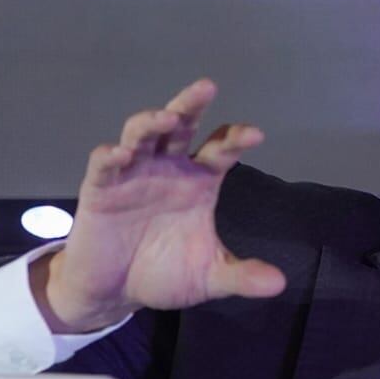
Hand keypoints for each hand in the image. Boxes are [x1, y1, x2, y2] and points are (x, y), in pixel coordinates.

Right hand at [33, 78, 285, 332]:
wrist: (115, 291)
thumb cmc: (163, 273)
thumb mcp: (208, 277)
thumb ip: (240, 277)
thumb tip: (279, 284)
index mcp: (198, 181)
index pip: (221, 150)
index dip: (235, 138)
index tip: (255, 134)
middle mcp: (168, 168)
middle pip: (180, 126)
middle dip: (191, 105)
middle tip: (207, 86)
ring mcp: (132, 173)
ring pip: (141, 135)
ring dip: (151, 122)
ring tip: (167, 117)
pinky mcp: (100, 189)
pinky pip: (104, 165)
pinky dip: (110, 157)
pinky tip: (120, 154)